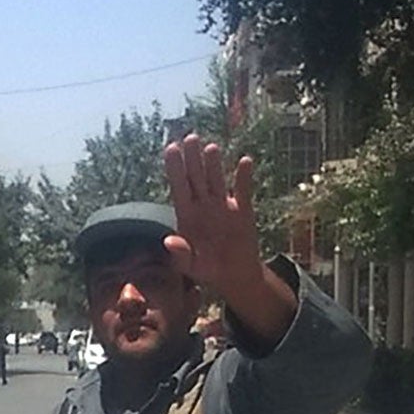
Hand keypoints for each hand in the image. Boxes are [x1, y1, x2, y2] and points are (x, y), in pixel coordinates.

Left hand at [163, 133, 295, 342]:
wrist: (235, 276)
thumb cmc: (208, 270)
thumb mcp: (192, 267)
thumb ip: (180, 254)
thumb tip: (169, 241)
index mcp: (187, 215)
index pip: (179, 187)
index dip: (175, 168)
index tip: (171, 148)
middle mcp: (203, 205)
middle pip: (196, 177)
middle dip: (193, 159)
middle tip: (190, 138)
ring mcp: (223, 205)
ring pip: (216, 179)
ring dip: (214, 164)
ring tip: (210, 148)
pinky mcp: (243, 210)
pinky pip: (242, 190)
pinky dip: (244, 176)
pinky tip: (245, 161)